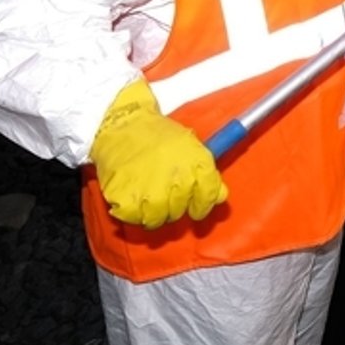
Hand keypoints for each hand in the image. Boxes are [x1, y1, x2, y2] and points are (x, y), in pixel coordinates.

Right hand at [89, 79, 227, 228]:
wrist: (123, 125)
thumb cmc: (157, 134)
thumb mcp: (190, 146)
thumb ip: (207, 175)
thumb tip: (221, 197)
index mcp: (198, 165)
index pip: (208, 198)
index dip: (201, 206)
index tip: (194, 208)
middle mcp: (179, 182)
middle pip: (178, 212)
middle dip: (170, 204)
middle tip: (159, 188)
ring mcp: (152, 194)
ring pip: (155, 220)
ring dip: (149, 210)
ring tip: (142, 189)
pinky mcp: (126, 201)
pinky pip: (132, 218)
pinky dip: (128, 209)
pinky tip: (128, 191)